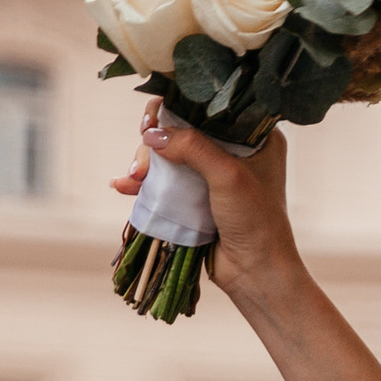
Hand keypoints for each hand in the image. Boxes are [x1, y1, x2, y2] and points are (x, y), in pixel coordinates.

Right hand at [122, 107, 304, 309]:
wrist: (256, 274)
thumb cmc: (256, 221)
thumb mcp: (227, 176)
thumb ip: (192, 148)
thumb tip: (152, 134)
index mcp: (255, 137)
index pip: (210, 107)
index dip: (179, 107)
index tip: (155, 118)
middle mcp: (235, 151)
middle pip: (182, 129)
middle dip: (156, 141)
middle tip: (144, 159)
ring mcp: (213, 175)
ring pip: (169, 155)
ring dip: (147, 163)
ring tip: (135, 178)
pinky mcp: (197, 198)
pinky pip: (165, 182)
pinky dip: (145, 183)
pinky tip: (124, 186)